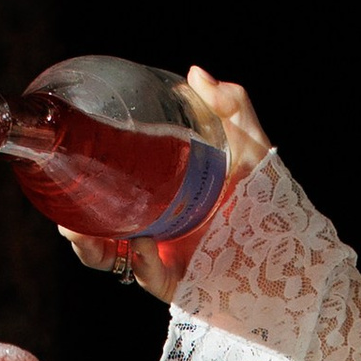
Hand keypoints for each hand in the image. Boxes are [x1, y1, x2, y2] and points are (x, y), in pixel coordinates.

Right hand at [59, 66, 274, 302]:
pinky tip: (142, 242)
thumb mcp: (250, 147)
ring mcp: (164, 260)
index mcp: (159, 198)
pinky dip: (140, 261)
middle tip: (64, 210)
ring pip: (109, 259)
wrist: (295, 254)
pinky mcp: (179, 286)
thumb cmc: (268, 201)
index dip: (81, 183)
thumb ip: (231, 106)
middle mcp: (154, 230)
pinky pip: (148, 277)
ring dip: (89, 246)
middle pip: (97, 230)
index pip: (108, 193)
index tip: (68, 165)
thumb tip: (194, 74)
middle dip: (73, 223)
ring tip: (80, 230)